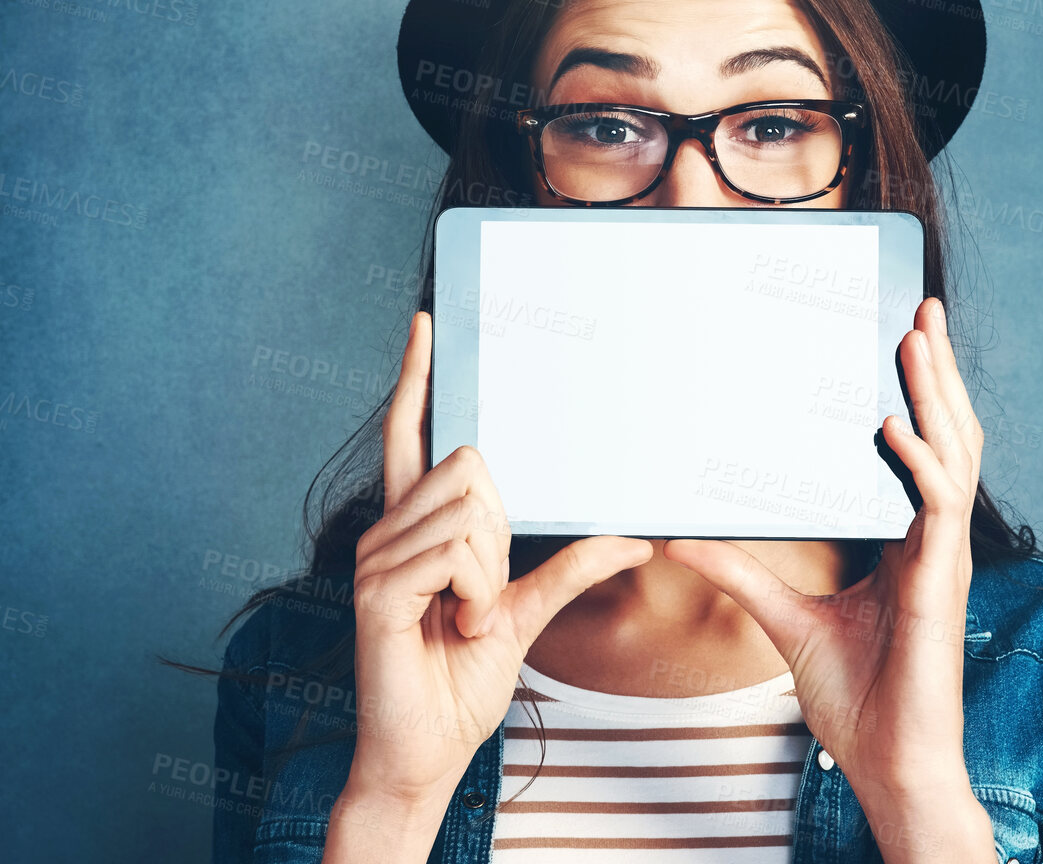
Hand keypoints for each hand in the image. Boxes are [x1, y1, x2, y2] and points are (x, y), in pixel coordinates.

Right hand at [346, 311, 652, 808]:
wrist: (426, 750)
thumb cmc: (462, 680)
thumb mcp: (528, 614)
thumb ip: (572, 568)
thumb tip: (633, 537)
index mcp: (418, 527)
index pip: (412, 435)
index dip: (417, 379)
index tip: (426, 324)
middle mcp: (389, 530)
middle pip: (471, 467)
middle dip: (500, 532)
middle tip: (482, 595)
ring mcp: (376, 556)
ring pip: (472, 512)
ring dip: (490, 575)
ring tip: (465, 618)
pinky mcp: (376, 588)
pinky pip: (456, 553)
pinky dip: (478, 594)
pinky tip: (455, 626)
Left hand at [663, 297, 989, 855]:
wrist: (890, 765)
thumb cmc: (859, 702)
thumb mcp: (785, 621)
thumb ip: (742, 574)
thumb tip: (681, 541)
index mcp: (909, 543)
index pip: (922, 450)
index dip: (919, 396)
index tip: (902, 342)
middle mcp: (934, 541)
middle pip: (947, 436)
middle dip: (938, 372)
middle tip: (921, 312)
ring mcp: (943, 558)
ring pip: (955, 456)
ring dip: (937, 394)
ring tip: (917, 341)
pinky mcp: (939, 583)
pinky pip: (938, 507)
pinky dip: (921, 462)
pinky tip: (895, 428)